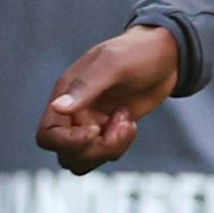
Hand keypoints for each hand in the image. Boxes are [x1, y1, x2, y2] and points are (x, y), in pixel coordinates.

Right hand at [38, 24, 179, 170]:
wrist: (166, 56)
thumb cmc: (137, 52)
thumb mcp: (113, 64)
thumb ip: (86, 87)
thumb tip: (57, 107)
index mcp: (66, 94)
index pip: (47, 135)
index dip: (68, 142)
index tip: (95, 130)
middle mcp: (74, 113)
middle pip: (68, 155)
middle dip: (96, 149)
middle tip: (122, 124)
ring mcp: (91, 124)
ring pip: (85, 160)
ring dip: (109, 149)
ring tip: (126, 122)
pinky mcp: (109, 131)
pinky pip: (105, 154)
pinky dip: (120, 145)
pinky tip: (130, 122)